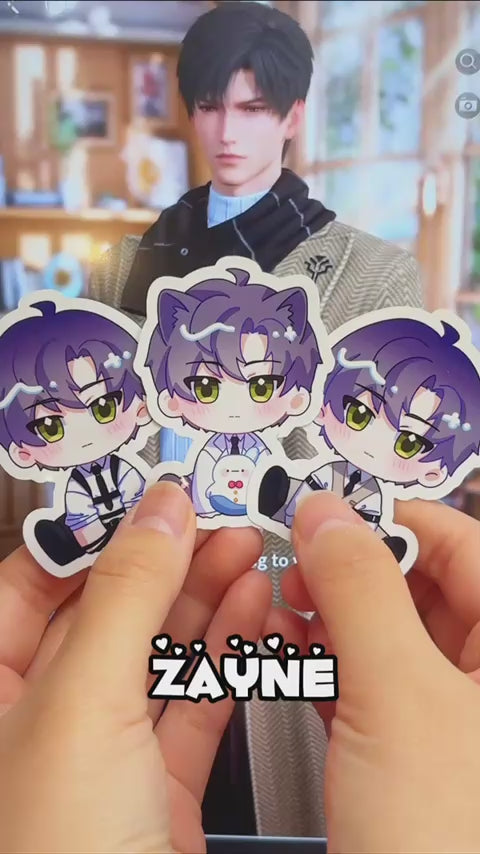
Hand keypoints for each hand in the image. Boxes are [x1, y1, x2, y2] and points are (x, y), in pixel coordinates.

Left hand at [0, 482, 270, 853]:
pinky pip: (193, 697)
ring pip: (157, 648)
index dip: (97, 531)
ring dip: (207, 596)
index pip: (36, 578)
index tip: (152, 497)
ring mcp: (103, 751)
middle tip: (216, 520)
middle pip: (107, 606)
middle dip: (168, 558)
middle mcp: (38, 717)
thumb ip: (122, 596)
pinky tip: (250, 614)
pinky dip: (227, 652)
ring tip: (246, 553)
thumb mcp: (78, 705)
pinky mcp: (157, 784)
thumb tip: (159, 512)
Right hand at [269, 492, 479, 853]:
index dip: (392, 517)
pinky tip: (297, 657)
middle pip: (421, 586)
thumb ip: (361, 589)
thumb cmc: (450, 846)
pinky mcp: (415, 757)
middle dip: (351, 569)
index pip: (461, 542)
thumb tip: (328, 515)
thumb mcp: (400, 696)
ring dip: (333, 615)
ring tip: (288, 605)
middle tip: (301, 560)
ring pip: (391, 636)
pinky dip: (332, 664)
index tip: (332, 510)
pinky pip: (373, 685)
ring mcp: (454, 721)